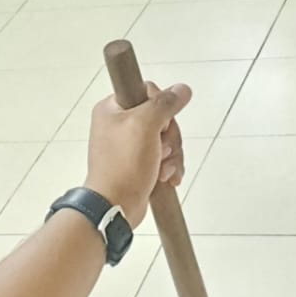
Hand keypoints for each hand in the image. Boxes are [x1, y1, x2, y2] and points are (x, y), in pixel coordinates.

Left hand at [84, 81, 192, 226]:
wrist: (115, 206)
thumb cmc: (123, 167)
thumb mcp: (145, 126)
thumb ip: (164, 104)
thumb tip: (182, 89)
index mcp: (113, 108)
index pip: (148, 92)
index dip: (161, 108)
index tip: (158, 125)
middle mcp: (119, 123)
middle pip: (162, 118)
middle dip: (169, 139)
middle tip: (161, 152)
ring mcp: (129, 144)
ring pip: (166, 138)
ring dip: (171, 156)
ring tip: (162, 170)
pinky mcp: (138, 162)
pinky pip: (164, 156)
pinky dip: (169, 167)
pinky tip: (166, 178)